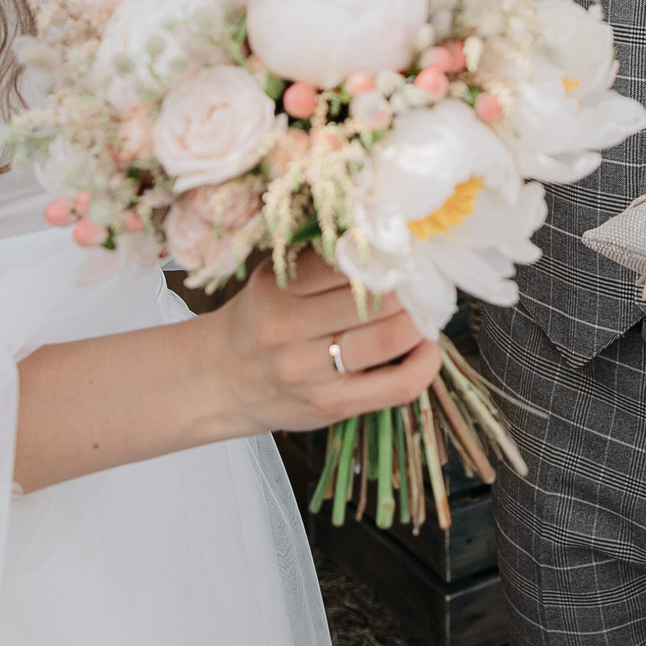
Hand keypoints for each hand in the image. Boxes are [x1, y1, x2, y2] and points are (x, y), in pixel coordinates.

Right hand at [205, 250, 441, 433]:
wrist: (218, 381)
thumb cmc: (256, 322)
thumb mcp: (273, 281)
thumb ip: (320, 263)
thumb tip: (386, 239)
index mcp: (275, 291)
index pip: (347, 261)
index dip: (387, 253)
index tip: (404, 249)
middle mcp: (288, 332)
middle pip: (374, 299)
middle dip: (410, 285)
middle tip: (424, 277)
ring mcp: (310, 374)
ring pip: (389, 338)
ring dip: (420, 319)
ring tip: (426, 308)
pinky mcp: (331, 406)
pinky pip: (398, 385)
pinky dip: (425, 364)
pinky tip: (427, 347)